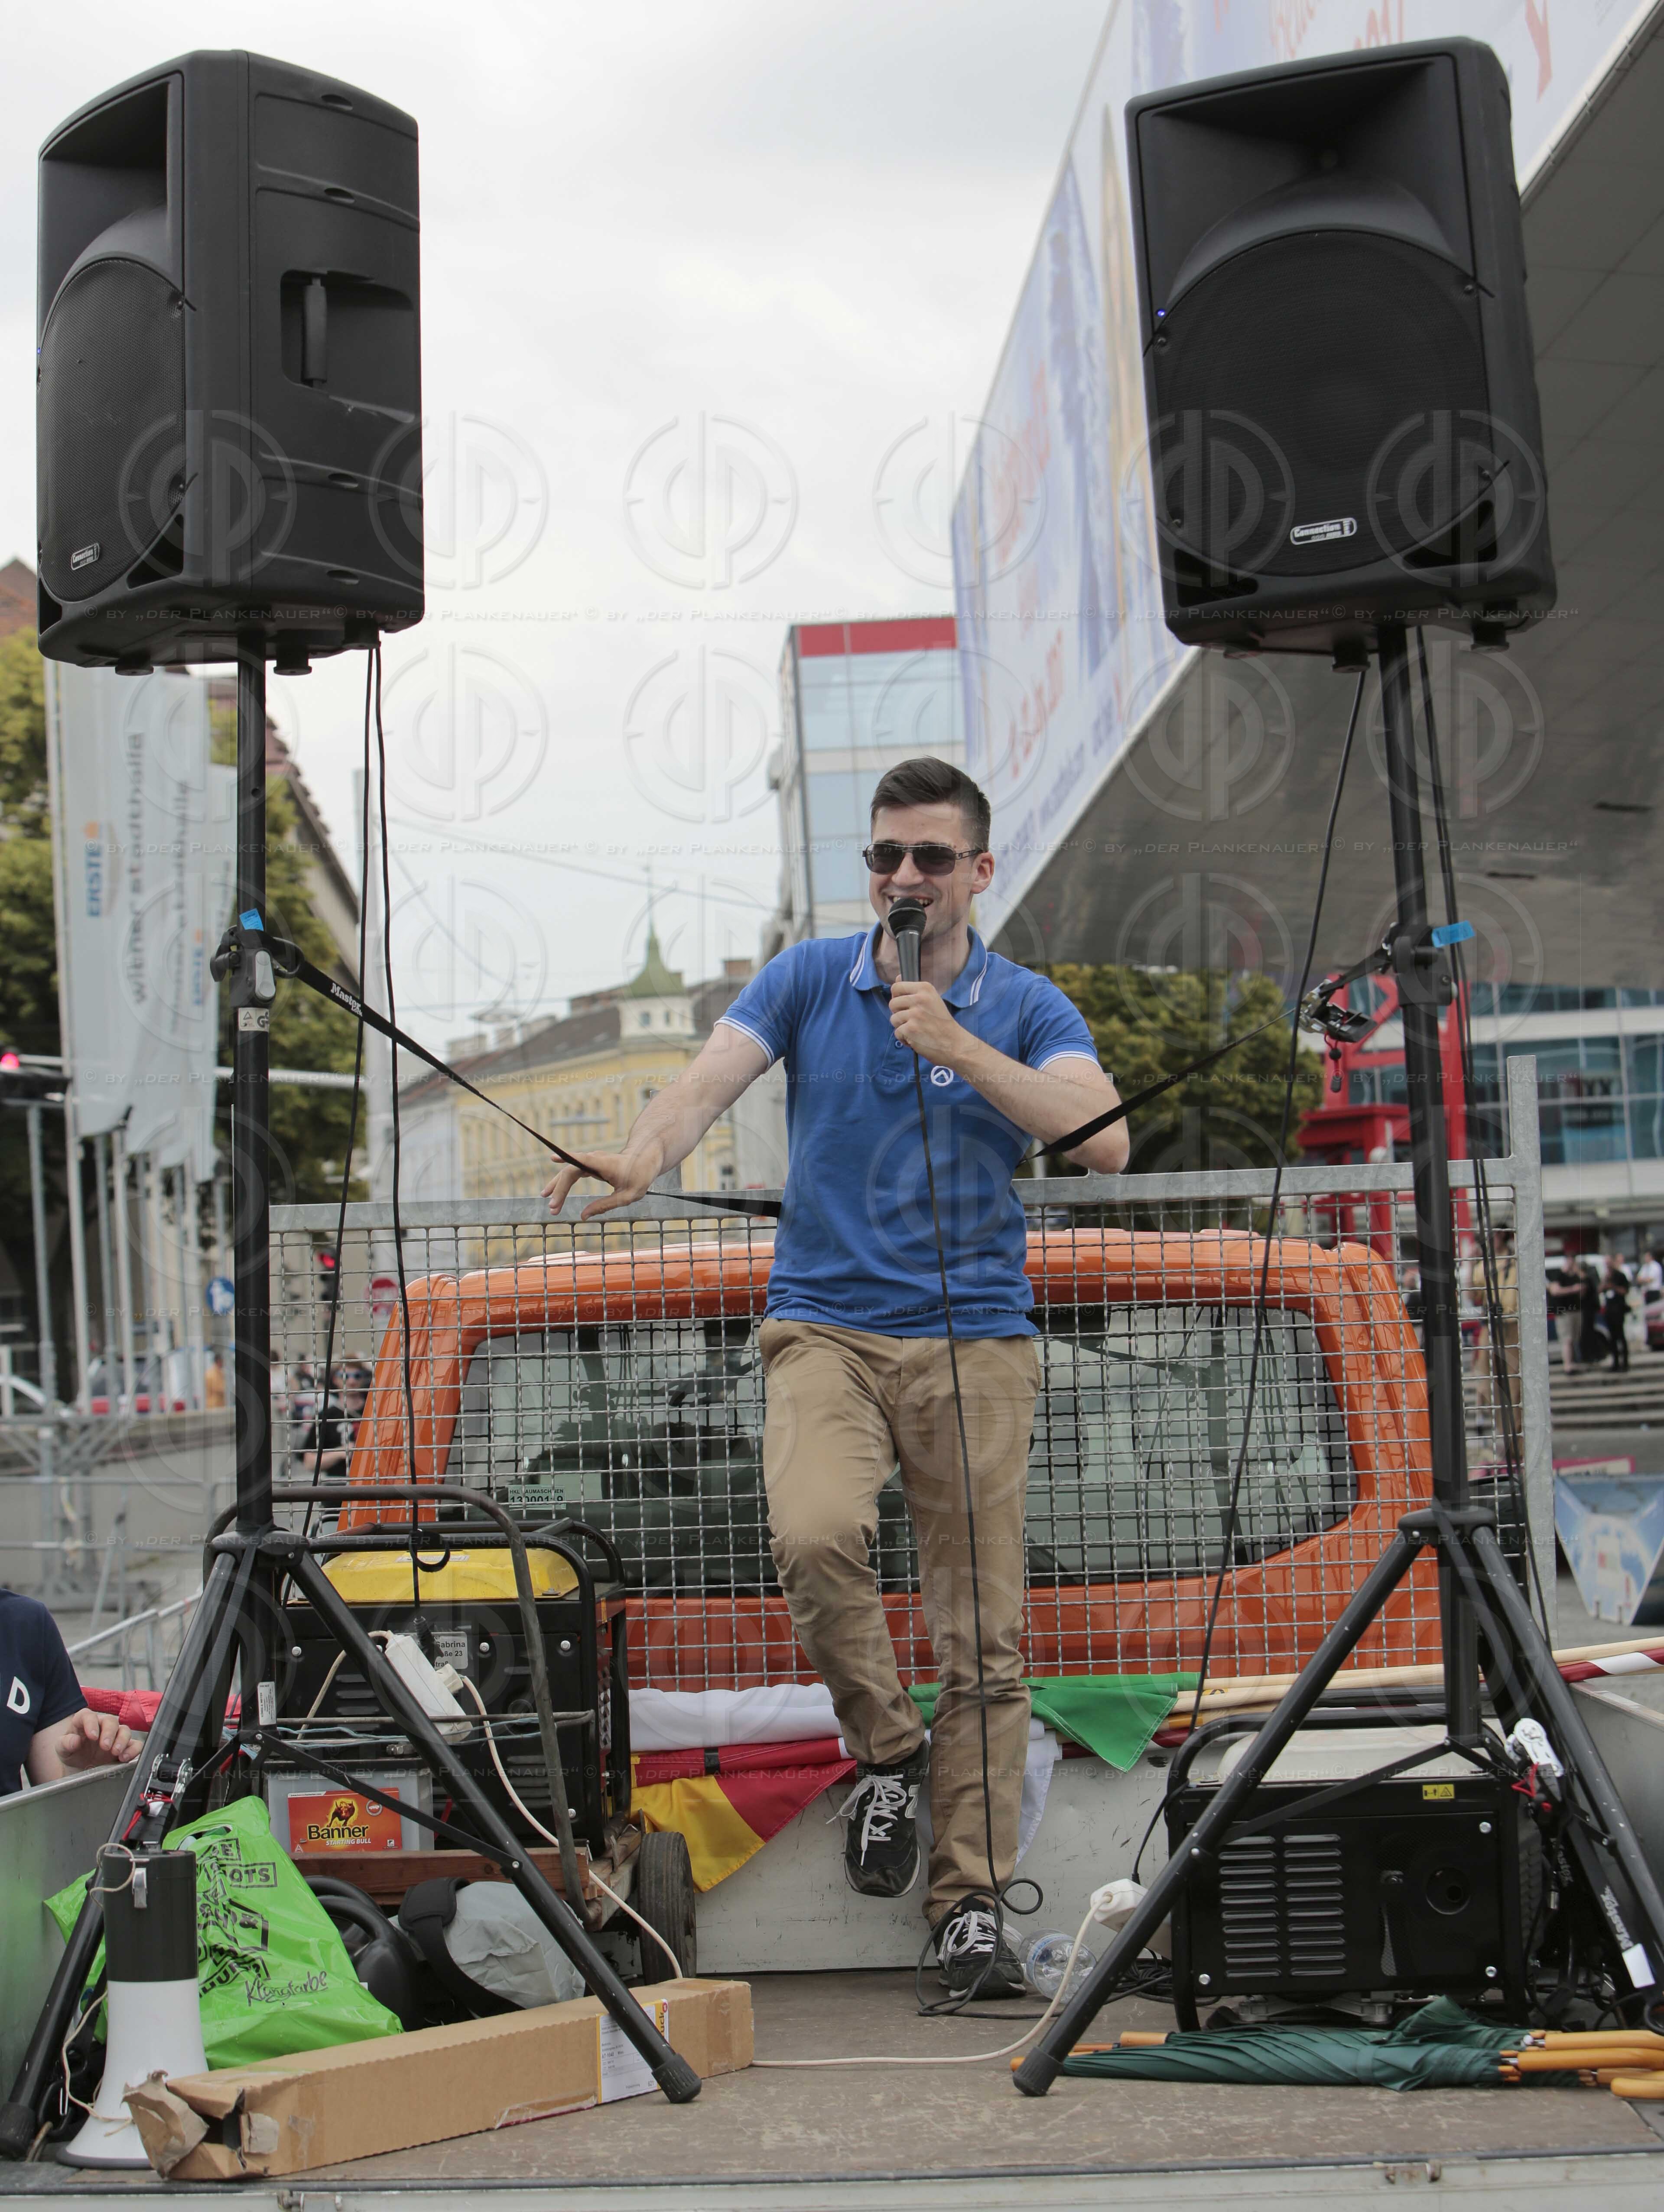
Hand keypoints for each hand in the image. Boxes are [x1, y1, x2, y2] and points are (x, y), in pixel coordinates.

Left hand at [53, 1708, 137, 1771]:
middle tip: (105, 1746)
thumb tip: (74, 1741)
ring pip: (125, 1730)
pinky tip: (125, 1758)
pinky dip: (133, 1750)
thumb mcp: (62, 1749)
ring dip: (122, 1740)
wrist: (80, 1766)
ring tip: (116, 1753)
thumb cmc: (72, 1752)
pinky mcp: (125, 1746)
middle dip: (109, 1733)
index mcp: (84, 1722)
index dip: (91, 1723)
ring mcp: (115, 1735)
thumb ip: (65, 1743)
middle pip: (111, 1721)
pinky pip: (135, 1744)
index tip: (92, 1736)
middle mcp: (102, 1725)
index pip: (88, 1715)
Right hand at [542, 1148, 658, 1219]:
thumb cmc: (639, 1177)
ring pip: (569, 1172)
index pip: (581, 1159)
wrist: (645, 1161)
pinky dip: (564, 1184)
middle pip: (570, 1172)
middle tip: (552, 1208)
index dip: (567, 1157)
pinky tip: (555, 1192)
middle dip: (559, 1189)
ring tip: (549, 1202)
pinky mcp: (590, 1165)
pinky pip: (573, 1174)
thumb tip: (583, 1216)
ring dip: (558, 1187)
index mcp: (604, 1164)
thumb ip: (604, 1205)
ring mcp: (591, 1161)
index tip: (553, 1158)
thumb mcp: (626, 1196)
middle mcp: (594, 1159)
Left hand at [888, 979, 963, 1067]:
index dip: (897, 997)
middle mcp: (920, 999)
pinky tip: (916, 1039)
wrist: (954, 1043)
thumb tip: (897, 977)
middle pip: (892, 1003)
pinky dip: (905, 1039)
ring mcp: (915, 1014)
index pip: (897, 986)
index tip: (904, 1005)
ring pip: (893, 1019)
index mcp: (925, 988)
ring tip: (916, 1030)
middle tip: (913, 1020)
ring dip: (902, 1027)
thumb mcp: (932, 999)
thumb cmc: (942, 1024)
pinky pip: (897, 1033)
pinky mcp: (910, 1029)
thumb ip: (914, 990)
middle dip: (898, 1013)